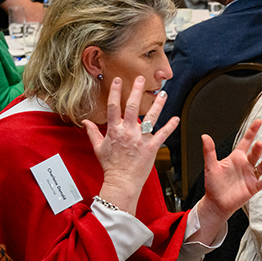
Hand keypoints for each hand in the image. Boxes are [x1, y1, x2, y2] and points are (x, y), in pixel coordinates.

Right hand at [83, 76, 177, 215]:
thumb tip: (85, 122)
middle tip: (141, 79)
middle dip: (137, 91)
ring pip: (150, 118)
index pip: (114, 107)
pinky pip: (163, 134)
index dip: (116, 92)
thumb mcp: (98, 148)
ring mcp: (140, 139)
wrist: (122, 181)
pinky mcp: (152, 147)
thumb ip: (93, 132)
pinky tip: (176, 118)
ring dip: (158, 104)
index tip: (118, 81)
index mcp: (114, 131)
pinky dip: (170, 126)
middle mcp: (128, 132)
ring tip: (163, 93)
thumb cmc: (111, 166)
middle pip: (132, 107)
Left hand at [195, 119, 261, 228]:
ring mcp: (251, 176)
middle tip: (259, 143)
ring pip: (261, 166)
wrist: (216, 202)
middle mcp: (245, 165)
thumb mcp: (210, 166)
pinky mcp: (253, 187)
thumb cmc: (213, 184)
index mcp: (236, 157)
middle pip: (254, 153)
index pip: (246, 141)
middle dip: (258, 148)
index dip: (252, 131)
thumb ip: (209, 151)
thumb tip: (204, 136)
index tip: (258, 121)